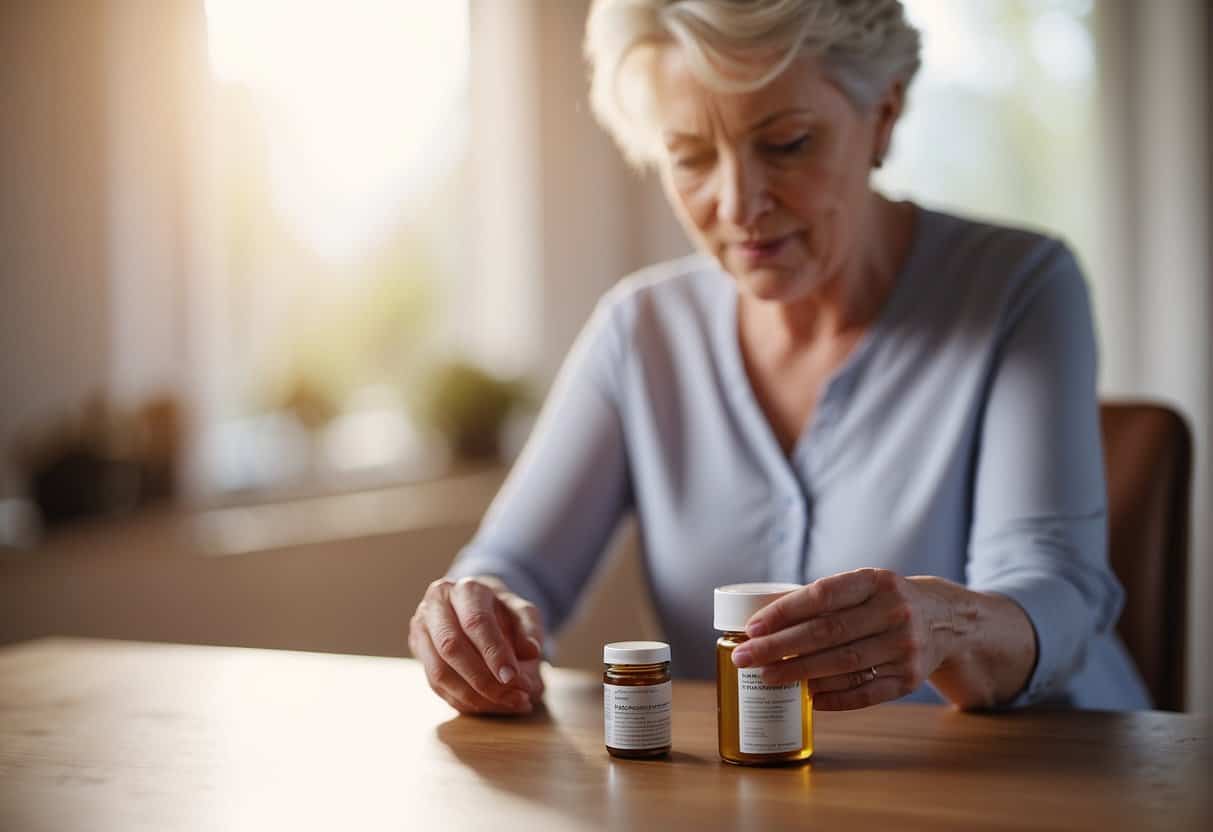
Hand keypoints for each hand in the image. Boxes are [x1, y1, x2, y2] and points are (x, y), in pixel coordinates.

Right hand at [408, 576, 545, 714]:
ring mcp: (421, 628)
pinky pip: (435, 685)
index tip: (513, 678)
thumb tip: (531, 652)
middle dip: (484, 680)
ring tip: (508, 703)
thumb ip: (529, 628)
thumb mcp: (521, 612)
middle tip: (516, 697)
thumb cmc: (500, 611)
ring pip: (438, 672)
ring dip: (474, 696)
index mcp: (465, 589)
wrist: (473, 607)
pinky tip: (490, 705)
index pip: (476, 622)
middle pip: (451, 647)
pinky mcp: (417, 651)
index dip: (494, 653)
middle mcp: (436, 605)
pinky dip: (464, 701)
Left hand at [730, 568, 961, 709]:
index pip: (822, 595)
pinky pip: (866, 692)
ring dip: (799, 673)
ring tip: (767, 677)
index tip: (751, 627)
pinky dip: (834, 698)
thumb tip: (764, 622)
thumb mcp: (864, 586)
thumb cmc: (885, 602)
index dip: (784, 612)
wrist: (946, 621)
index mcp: (876, 581)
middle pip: (827, 633)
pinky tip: (808, 699)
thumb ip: (825, 599)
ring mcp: (905, 647)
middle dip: (779, 647)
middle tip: (744, 657)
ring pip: (842, 664)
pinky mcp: (910, 679)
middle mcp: (894, 612)